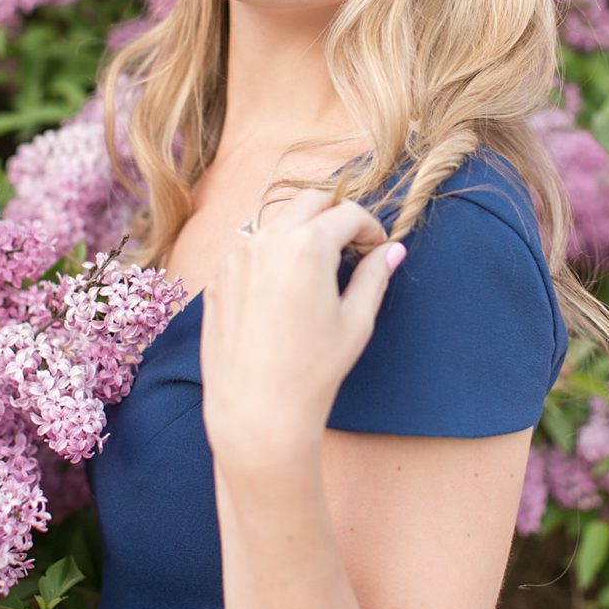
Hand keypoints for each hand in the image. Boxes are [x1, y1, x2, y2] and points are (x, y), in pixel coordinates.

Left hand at [198, 186, 403, 465]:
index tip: (377, 247)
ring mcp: (236, 256)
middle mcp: (266, 240)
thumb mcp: (355, 321)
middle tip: (350, 241)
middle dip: (334, 213)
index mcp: (307, 246)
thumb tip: (391, 250)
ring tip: (318, 264)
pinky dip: (271, 253)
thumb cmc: (313, 368)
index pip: (346, 212)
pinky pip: (249, 249)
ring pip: (274, 222)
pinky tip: (283, 287)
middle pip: (307, 201)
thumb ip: (374, 276)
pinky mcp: (217, 277)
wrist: (256, 407)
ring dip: (300, 230)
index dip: (369, 226)